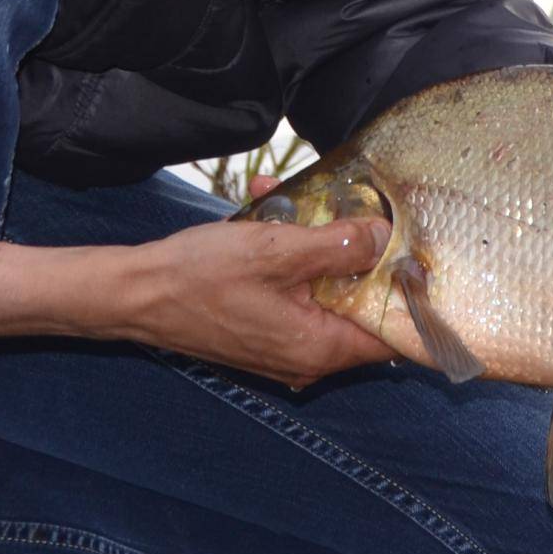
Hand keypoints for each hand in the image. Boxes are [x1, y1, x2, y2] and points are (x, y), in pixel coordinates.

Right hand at [0, 219, 397, 387]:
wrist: (134, 295)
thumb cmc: (199, 277)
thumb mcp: (277, 250)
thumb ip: (337, 245)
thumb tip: (385, 238)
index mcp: (319, 348)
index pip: (391, 334)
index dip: (409, 292)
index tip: (418, 251)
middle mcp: (307, 357)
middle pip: (357, 302)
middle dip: (352, 248)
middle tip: (346, 204)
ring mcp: (283, 346)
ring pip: (321, 288)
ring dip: (313, 242)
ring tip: (289, 196)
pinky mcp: (262, 329)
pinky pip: (292, 289)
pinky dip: (287, 254)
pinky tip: (266, 209)